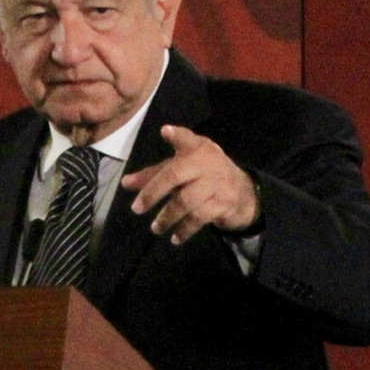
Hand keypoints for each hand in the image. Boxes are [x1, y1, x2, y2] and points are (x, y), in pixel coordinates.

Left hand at [121, 125, 260, 244]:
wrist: (244, 193)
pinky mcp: (222, 203)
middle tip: (137, 208)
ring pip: (185, 201)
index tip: (165, 131)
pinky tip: (175, 238)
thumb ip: (155, 174)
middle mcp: (207, 162)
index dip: (177, 135)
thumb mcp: (183, 169)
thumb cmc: (205, 177)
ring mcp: (216, 183)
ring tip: (155, 228)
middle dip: (153, 192)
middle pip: (174, 174)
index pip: (186, 139)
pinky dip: (185, 230)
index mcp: (197, 149)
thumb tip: (126, 183)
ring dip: (167, 216)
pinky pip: (199, 218)